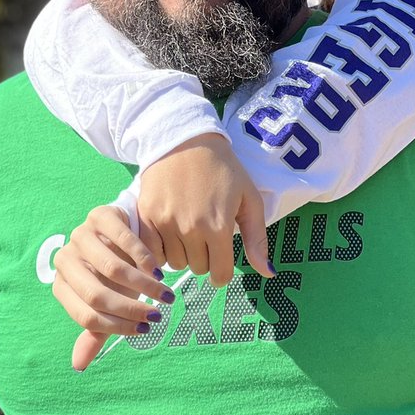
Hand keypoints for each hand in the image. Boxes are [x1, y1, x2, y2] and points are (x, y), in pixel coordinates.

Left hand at [52, 204, 172, 369]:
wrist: (127, 229)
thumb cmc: (117, 272)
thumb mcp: (109, 300)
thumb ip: (97, 329)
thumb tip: (78, 366)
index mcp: (62, 284)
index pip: (85, 316)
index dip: (116, 326)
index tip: (144, 329)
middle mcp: (65, 259)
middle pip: (97, 295)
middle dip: (130, 309)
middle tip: (158, 315)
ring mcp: (80, 234)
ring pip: (113, 269)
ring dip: (143, 286)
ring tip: (164, 295)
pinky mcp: (100, 215)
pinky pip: (124, 241)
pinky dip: (145, 259)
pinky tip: (159, 269)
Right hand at [138, 134, 273, 285]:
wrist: (185, 140)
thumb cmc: (223, 169)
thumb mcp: (249, 199)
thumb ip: (257, 239)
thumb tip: (268, 274)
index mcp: (219, 227)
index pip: (220, 274)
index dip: (222, 272)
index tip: (220, 261)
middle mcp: (191, 229)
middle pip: (198, 269)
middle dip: (204, 258)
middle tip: (205, 236)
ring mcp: (165, 223)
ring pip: (174, 263)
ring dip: (183, 253)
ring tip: (188, 231)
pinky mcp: (146, 216)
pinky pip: (152, 252)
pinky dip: (160, 249)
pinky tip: (169, 233)